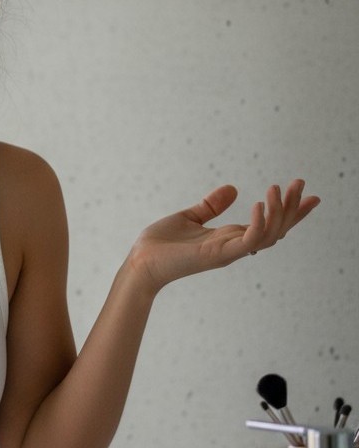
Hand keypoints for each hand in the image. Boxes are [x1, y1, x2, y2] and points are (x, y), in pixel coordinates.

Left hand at [126, 180, 319, 291]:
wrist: (139, 262)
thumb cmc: (160, 244)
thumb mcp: (189, 217)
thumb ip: (210, 205)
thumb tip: (233, 188)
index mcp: (228, 237)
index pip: (267, 223)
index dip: (288, 210)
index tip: (307, 193)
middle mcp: (233, 246)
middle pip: (276, 229)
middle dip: (292, 208)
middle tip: (301, 184)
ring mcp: (228, 252)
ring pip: (268, 234)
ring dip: (278, 211)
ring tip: (279, 188)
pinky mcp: (218, 255)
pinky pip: (248, 240)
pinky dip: (258, 223)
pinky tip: (259, 203)